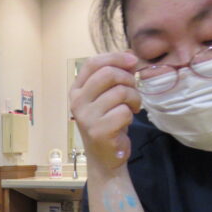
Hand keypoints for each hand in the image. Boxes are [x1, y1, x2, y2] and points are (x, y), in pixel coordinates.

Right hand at [69, 52, 140, 171]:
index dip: (115, 57)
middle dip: (128, 79)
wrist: (105, 157)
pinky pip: (124, 111)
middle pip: (108, 74)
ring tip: (132, 108)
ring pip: (120, 92)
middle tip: (133, 92)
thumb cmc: (108, 123)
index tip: (132, 61)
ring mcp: (86, 117)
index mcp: (77, 90)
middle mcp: (77, 102)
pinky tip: (126, 121)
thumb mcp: (108, 96)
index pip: (93, 63)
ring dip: (134, 98)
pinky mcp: (98, 131)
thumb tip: (130, 54)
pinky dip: (131, 115)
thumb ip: (115, 75)